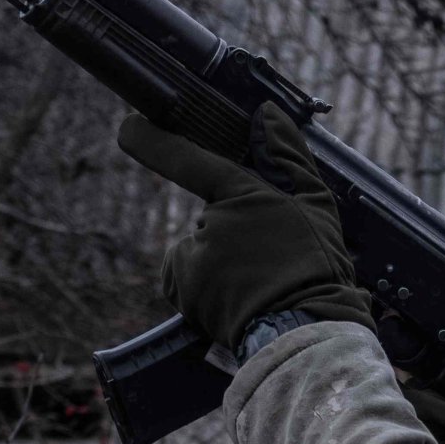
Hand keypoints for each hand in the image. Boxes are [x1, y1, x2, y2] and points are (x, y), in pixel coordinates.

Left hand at [116, 106, 373, 352]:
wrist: (304, 330)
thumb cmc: (316, 266)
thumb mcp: (316, 204)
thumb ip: (288, 155)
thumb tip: (267, 113)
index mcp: (243, 196)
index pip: (188, 159)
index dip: (152, 141)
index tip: (127, 127)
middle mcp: (210, 223)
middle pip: (210, 216)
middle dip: (230, 230)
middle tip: (268, 257)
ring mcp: (193, 257)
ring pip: (198, 247)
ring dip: (218, 260)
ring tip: (255, 282)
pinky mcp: (181, 287)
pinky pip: (184, 274)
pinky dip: (202, 284)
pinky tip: (233, 296)